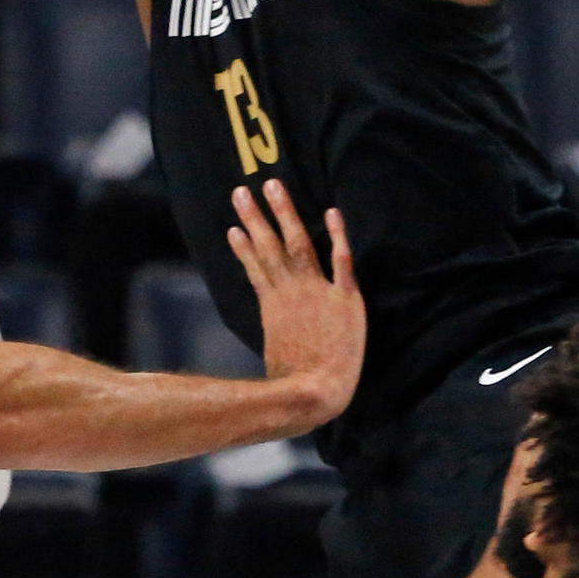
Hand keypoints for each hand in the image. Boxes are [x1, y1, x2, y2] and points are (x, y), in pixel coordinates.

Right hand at [228, 180, 363, 433]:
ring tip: (273, 187)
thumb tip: (272, 329)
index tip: (233, 227)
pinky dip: (337, 235)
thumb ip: (275, 332)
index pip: (255, 267)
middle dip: (256, 217)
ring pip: (298, 243)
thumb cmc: (295, 380)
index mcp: (274, 304)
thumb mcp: (275, 351)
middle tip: (242, 190)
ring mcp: (317, 291)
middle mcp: (291, 290)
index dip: (244, 246)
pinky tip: (333, 212)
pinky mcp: (346, 298)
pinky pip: (341, 261)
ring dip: (285, 213)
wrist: (318, 391)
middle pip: (270, 246)